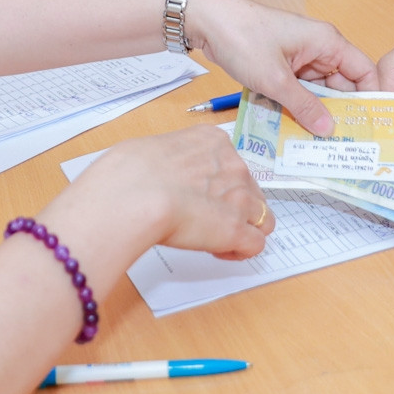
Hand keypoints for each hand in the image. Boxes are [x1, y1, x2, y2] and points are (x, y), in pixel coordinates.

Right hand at [72, 126, 273, 259]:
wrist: (134, 194)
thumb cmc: (131, 173)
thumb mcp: (153, 150)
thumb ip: (172, 162)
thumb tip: (163, 175)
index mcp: (213, 141)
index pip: (234, 166)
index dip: (222, 186)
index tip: (204, 198)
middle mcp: (233, 165)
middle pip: (252, 192)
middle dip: (237, 209)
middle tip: (210, 221)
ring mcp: (239, 197)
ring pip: (263, 218)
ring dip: (243, 230)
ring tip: (217, 240)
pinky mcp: (237, 229)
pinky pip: (255, 244)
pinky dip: (240, 251)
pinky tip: (218, 251)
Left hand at [186, 0, 376, 135]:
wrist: (207, 20)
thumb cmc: (243, 39)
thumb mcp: (275, 80)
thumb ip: (303, 106)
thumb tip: (328, 129)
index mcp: (327, 42)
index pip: (364, 71)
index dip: (370, 98)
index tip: (371, 127)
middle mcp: (318, 48)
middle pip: (342, 85)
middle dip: (342, 112)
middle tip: (345, 145)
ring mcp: (300, 56)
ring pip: (318, 90)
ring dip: (317, 112)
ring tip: (322, 143)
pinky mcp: (283, 64)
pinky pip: (299, 88)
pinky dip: (299, 105)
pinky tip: (297, 128)